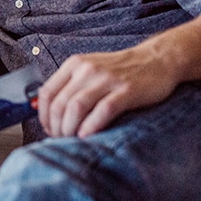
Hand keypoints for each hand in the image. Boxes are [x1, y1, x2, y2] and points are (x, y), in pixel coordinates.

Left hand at [38, 49, 176, 137]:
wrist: (157, 60)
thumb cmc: (120, 71)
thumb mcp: (90, 70)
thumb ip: (70, 86)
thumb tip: (50, 113)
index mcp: (74, 65)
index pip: (47, 92)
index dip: (43, 116)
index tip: (49, 129)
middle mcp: (87, 69)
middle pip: (60, 103)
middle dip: (56, 126)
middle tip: (61, 139)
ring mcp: (107, 79)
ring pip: (76, 106)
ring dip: (70, 128)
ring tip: (73, 140)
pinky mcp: (127, 90)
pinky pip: (103, 110)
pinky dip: (91, 126)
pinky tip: (88, 136)